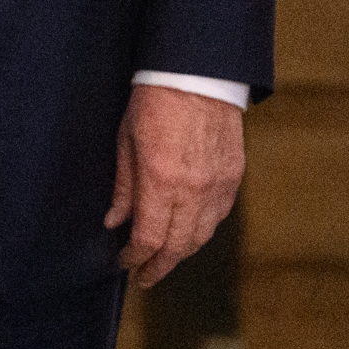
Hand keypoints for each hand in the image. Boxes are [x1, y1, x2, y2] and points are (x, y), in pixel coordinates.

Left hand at [107, 86, 245, 286]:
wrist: (197, 73)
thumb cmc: (155, 100)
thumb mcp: (126, 141)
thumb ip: (124, 187)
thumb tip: (115, 221)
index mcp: (161, 181)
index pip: (148, 239)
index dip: (134, 258)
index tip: (124, 263)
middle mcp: (192, 189)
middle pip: (177, 247)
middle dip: (158, 266)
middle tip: (145, 275)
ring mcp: (217, 184)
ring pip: (201, 236)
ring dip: (182, 253)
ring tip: (165, 258)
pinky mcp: (233, 176)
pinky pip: (219, 216)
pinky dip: (203, 230)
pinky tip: (190, 232)